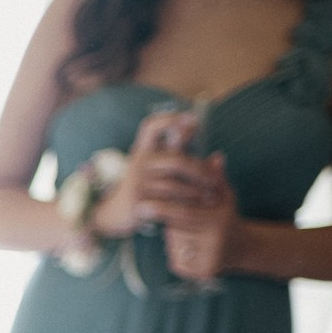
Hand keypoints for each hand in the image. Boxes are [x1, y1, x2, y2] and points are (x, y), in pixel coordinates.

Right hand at [91, 111, 223, 237]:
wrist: (116, 213)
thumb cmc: (142, 187)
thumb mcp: (152, 166)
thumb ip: (172, 150)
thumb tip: (194, 127)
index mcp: (142, 150)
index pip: (151, 126)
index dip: (170, 119)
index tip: (193, 120)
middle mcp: (139, 163)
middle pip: (176, 161)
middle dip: (200, 171)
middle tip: (215, 180)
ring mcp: (138, 182)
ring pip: (175, 185)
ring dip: (196, 192)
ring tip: (211, 197)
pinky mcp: (139, 200)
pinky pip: (168, 202)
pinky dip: (186, 205)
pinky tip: (197, 206)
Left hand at [152, 151, 238, 282]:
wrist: (241, 248)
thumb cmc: (226, 216)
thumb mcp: (224, 196)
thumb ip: (216, 177)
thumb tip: (215, 156)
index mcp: (219, 220)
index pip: (184, 213)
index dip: (162, 209)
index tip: (141, 205)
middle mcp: (215, 242)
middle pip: (176, 231)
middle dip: (168, 223)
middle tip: (153, 214)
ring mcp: (209, 260)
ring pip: (174, 246)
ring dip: (174, 239)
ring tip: (189, 235)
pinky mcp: (201, 273)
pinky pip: (177, 261)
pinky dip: (177, 254)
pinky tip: (191, 249)